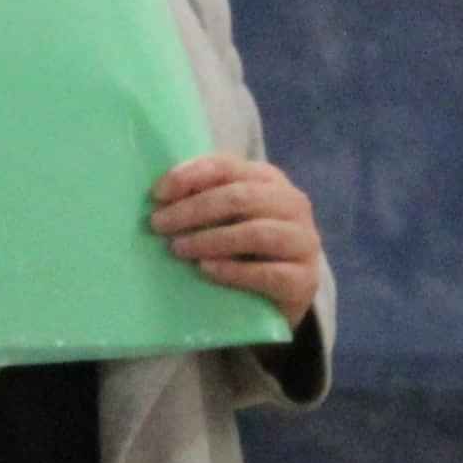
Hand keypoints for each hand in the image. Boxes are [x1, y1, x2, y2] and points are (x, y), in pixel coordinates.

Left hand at [153, 153, 322, 330]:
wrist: (281, 297)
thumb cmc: (245, 249)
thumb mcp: (226, 217)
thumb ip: (204, 199)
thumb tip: (158, 198)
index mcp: (269, 180)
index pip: (227, 166)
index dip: (190, 176)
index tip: (157, 194)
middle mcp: (292, 204)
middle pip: (240, 197)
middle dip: (193, 209)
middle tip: (159, 225)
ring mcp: (304, 242)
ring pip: (256, 233)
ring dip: (211, 239)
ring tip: (178, 249)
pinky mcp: (305, 280)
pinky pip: (268, 273)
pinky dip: (233, 270)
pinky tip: (206, 270)